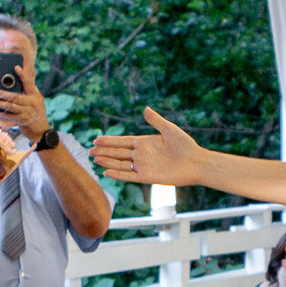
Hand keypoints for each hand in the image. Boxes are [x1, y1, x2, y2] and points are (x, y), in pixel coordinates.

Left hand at [0, 64, 50, 144]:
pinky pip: (9, 116)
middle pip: (15, 97)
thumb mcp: (37, 99)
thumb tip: (25, 75)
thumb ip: (30, 89)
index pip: (29, 83)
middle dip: (3, 93)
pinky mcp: (22, 121)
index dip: (23, 75)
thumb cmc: (37, 111)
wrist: (41, 130)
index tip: (16, 67)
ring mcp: (27, 113)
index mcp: (35, 96)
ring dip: (0, 103)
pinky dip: (1, 113)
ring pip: (11, 106)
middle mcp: (32, 104)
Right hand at [91, 107, 205, 186]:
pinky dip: (118, 174)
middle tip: (90, 151)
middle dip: (104, 151)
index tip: (96, 139)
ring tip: (95, 159)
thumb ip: (156, 121)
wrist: (196, 162)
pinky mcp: (147, 177)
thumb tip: (145, 109)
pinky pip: (129, 176)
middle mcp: (141, 155)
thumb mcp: (169, 129)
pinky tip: (107, 171)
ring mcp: (143, 166)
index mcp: (145, 142)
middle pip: (118, 153)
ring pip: (121, 164)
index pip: (122, 142)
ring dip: (108, 161)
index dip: (109, 141)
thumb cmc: (185, 145)